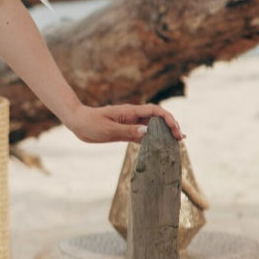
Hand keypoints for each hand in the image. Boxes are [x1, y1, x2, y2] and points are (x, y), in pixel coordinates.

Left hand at [66, 102, 183, 144]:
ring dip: (164, 133)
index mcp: (130, 112)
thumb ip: (128, 131)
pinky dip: (153, 140)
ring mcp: (130, 124)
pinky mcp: (125, 131)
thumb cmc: (90, 123)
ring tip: (177, 142)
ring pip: (152, 127)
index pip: (155, 112)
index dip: (168, 119)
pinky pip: (143, 135)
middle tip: (180, 139)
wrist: (77, 122)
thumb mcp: (108, 129)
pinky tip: (160, 146)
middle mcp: (133, 116)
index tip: (176, 130)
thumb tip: (147, 133)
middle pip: (157, 118)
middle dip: (171, 126)